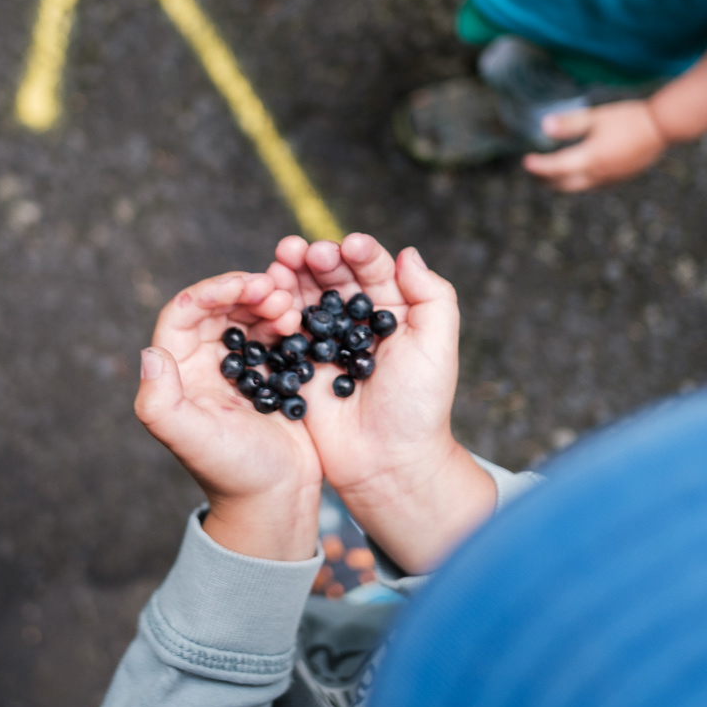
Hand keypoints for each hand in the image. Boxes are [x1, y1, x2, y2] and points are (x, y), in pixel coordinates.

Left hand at [134, 272, 321, 560]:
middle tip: (275, 292)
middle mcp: (207, 362)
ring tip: (291, 309)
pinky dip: (290, 317)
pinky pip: (278, 329)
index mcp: (180, 372)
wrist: (278, 497)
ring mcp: (244, 365)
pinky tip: (303, 318)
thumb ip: (160, 399)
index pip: (184, 314)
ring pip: (250, 313)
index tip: (244, 284)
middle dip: (246, 291)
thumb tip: (149, 353)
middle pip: (220, 307)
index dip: (210, 291)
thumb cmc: (231, 471)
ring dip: (270, 301)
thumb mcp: (190, 438)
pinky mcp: (275, 370)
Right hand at [268, 233, 495, 572]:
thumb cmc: (419, 405)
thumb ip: (432, 296)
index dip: (361, 253)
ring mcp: (324, 341)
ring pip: (304, 295)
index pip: (374, 268)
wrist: (388, 462)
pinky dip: (273, 309)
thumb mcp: (438, 346)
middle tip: (309, 252)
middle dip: (320, 258)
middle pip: (334, 275)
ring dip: (291, 274)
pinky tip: (268, 295)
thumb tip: (408, 253)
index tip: (351, 245)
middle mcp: (357, 319)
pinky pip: (281, 329)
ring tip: (282, 261)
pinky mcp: (297, 364)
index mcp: (393, 309)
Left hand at [522, 99, 667, 191]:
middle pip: (564, 185)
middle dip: (546, 181)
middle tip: (533, 173)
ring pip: (578, 189)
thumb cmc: (629, 118)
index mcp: (591, 159)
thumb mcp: (596, 117)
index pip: (556, 167)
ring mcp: (610, 180)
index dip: (539, 166)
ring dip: (561, 184)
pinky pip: (591, 187)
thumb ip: (569, 123)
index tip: (526, 162)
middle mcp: (598, 175)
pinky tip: (575, 174)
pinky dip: (577, 183)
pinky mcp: (618, 180)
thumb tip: (544, 127)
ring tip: (549, 176)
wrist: (662, 129)